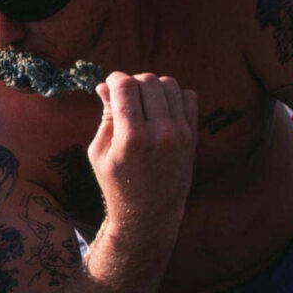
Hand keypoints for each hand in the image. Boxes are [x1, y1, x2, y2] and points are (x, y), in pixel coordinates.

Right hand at [88, 72, 197, 227]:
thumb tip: (105, 85)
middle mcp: (160, 133)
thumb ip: (105, 116)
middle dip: (132, 81)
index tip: (109, 85)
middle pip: (148, 80)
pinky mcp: (192, 136)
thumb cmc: (117, 182)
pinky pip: (189, 97)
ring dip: (153, 86)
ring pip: (170, 84)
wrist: (150, 213)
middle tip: (124, 96)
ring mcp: (180, 134)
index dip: (114, 79)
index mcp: (131, 138)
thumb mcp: (100, 152)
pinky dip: (173, 95)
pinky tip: (160, 109)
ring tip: (143, 101)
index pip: (125, 85)